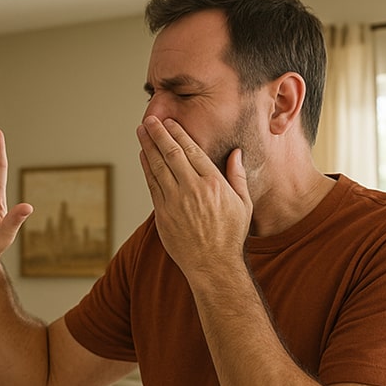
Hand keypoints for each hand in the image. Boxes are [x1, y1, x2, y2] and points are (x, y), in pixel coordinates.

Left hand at [136, 116, 251, 276]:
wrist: (213, 265)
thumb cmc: (230, 235)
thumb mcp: (243, 204)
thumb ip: (237, 176)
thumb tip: (236, 152)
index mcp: (213, 184)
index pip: (192, 151)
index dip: (178, 134)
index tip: (170, 122)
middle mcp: (193, 189)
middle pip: (171, 154)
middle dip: (159, 134)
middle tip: (150, 119)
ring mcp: (175, 202)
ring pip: (158, 167)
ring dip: (148, 147)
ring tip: (142, 131)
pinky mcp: (162, 214)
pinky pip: (152, 184)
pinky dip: (146, 168)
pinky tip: (144, 156)